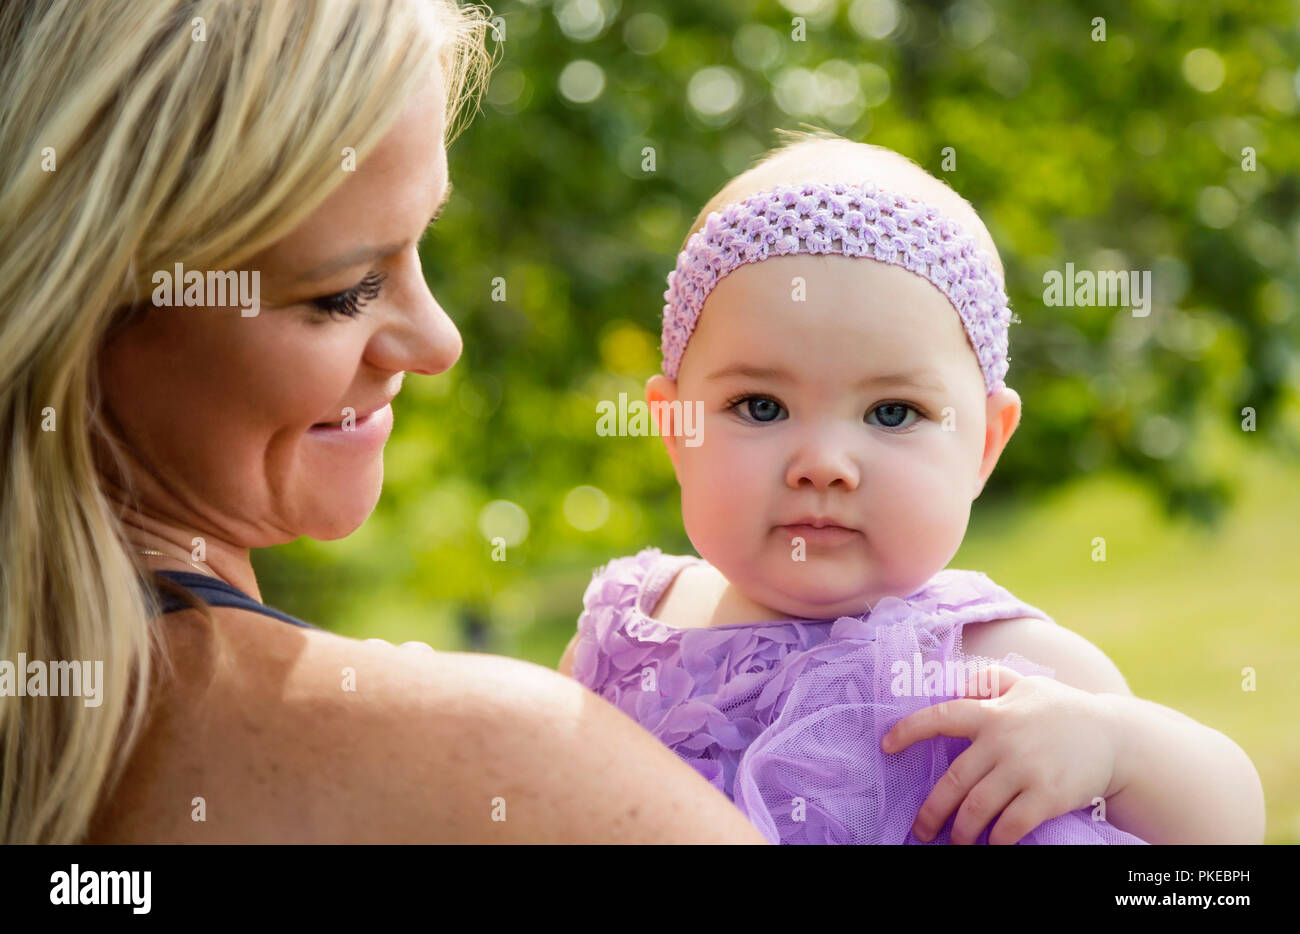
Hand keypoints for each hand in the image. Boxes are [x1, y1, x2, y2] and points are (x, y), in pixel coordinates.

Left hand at [880, 665, 1119, 844]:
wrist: (1117, 738)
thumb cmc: (1064, 711)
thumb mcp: (1027, 684)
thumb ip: (992, 680)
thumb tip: (960, 685)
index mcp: (994, 712)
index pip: (942, 717)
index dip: (909, 730)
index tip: (886, 745)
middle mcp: (1003, 740)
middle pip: (954, 780)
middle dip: (932, 810)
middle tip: (921, 830)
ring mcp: (1025, 770)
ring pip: (977, 809)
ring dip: (961, 833)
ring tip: (954, 843)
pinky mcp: (1046, 796)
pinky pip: (1010, 826)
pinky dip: (996, 841)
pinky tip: (990, 847)